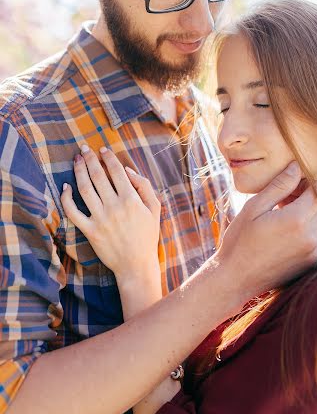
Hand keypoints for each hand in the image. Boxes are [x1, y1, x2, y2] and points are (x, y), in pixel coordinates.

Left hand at [61, 146, 160, 291]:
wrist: (136, 264)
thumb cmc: (147, 236)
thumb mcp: (155, 208)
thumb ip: (144, 186)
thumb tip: (127, 170)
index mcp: (131, 199)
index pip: (116, 170)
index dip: (108, 157)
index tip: (102, 149)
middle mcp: (114, 206)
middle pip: (98, 175)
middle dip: (90, 159)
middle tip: (84, 149)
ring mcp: (100, 218)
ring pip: (85, 189)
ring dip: (79, 171)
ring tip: (76, 160)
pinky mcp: (90, 231)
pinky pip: (73, 212)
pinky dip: (66, 198)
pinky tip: (66, 187)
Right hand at [216, 161, 316, 301]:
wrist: (235, 279)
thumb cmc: (239, 240)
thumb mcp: (254, 207)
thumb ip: (279, 186)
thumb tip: (297, 166)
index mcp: (297, 220)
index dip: (307, 183)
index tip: (289, 186)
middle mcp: (311, 237)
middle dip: (308, 197)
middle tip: (283, 199)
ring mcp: (313, 252)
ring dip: (310, 213)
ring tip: (284, 214)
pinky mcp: (311, 263)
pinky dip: (309, 229)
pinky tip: (286, 230)